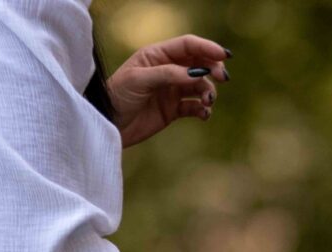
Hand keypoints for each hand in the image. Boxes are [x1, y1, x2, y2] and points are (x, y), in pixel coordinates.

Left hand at [107, 35, 230, 147]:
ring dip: (209, 92)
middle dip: (213, 69)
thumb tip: (198, 73)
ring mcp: (171, 90)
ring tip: (207, 102)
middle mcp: (167, 70)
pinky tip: (204, 114)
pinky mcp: (173, 110)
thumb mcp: (139, 80)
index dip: (207, 47)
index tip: (224, 56)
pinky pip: (195, 107)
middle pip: (199, 63)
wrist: (107, 125)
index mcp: (157, 55)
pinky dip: (203, 110)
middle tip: (222, 78)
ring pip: (200, 86)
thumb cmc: (117, 97)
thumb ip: (168, 74)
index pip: (187, 46)